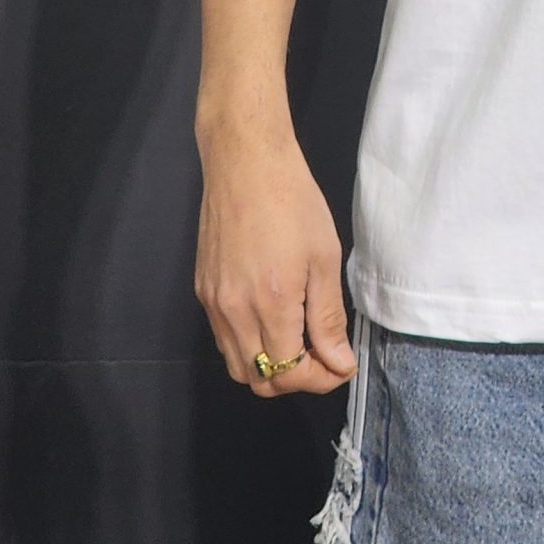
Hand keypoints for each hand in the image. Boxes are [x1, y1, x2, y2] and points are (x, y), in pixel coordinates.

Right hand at [194, 122, 356, 396]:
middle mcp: (234, 312)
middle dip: (294, 380)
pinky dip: (248, 346)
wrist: (245, 163)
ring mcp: (212, 303)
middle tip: (322, 357)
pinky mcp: (202, 290)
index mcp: (270, 303)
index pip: (290, 373)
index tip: (341, 365)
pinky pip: (223, 339)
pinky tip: (272, 321)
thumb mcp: (323, 257)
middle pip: (259, 380)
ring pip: (237, 366)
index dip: (320, 379)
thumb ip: (328, 317)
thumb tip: (339, 363)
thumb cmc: (293, 202)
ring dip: (269, 368)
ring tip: (299, 341)